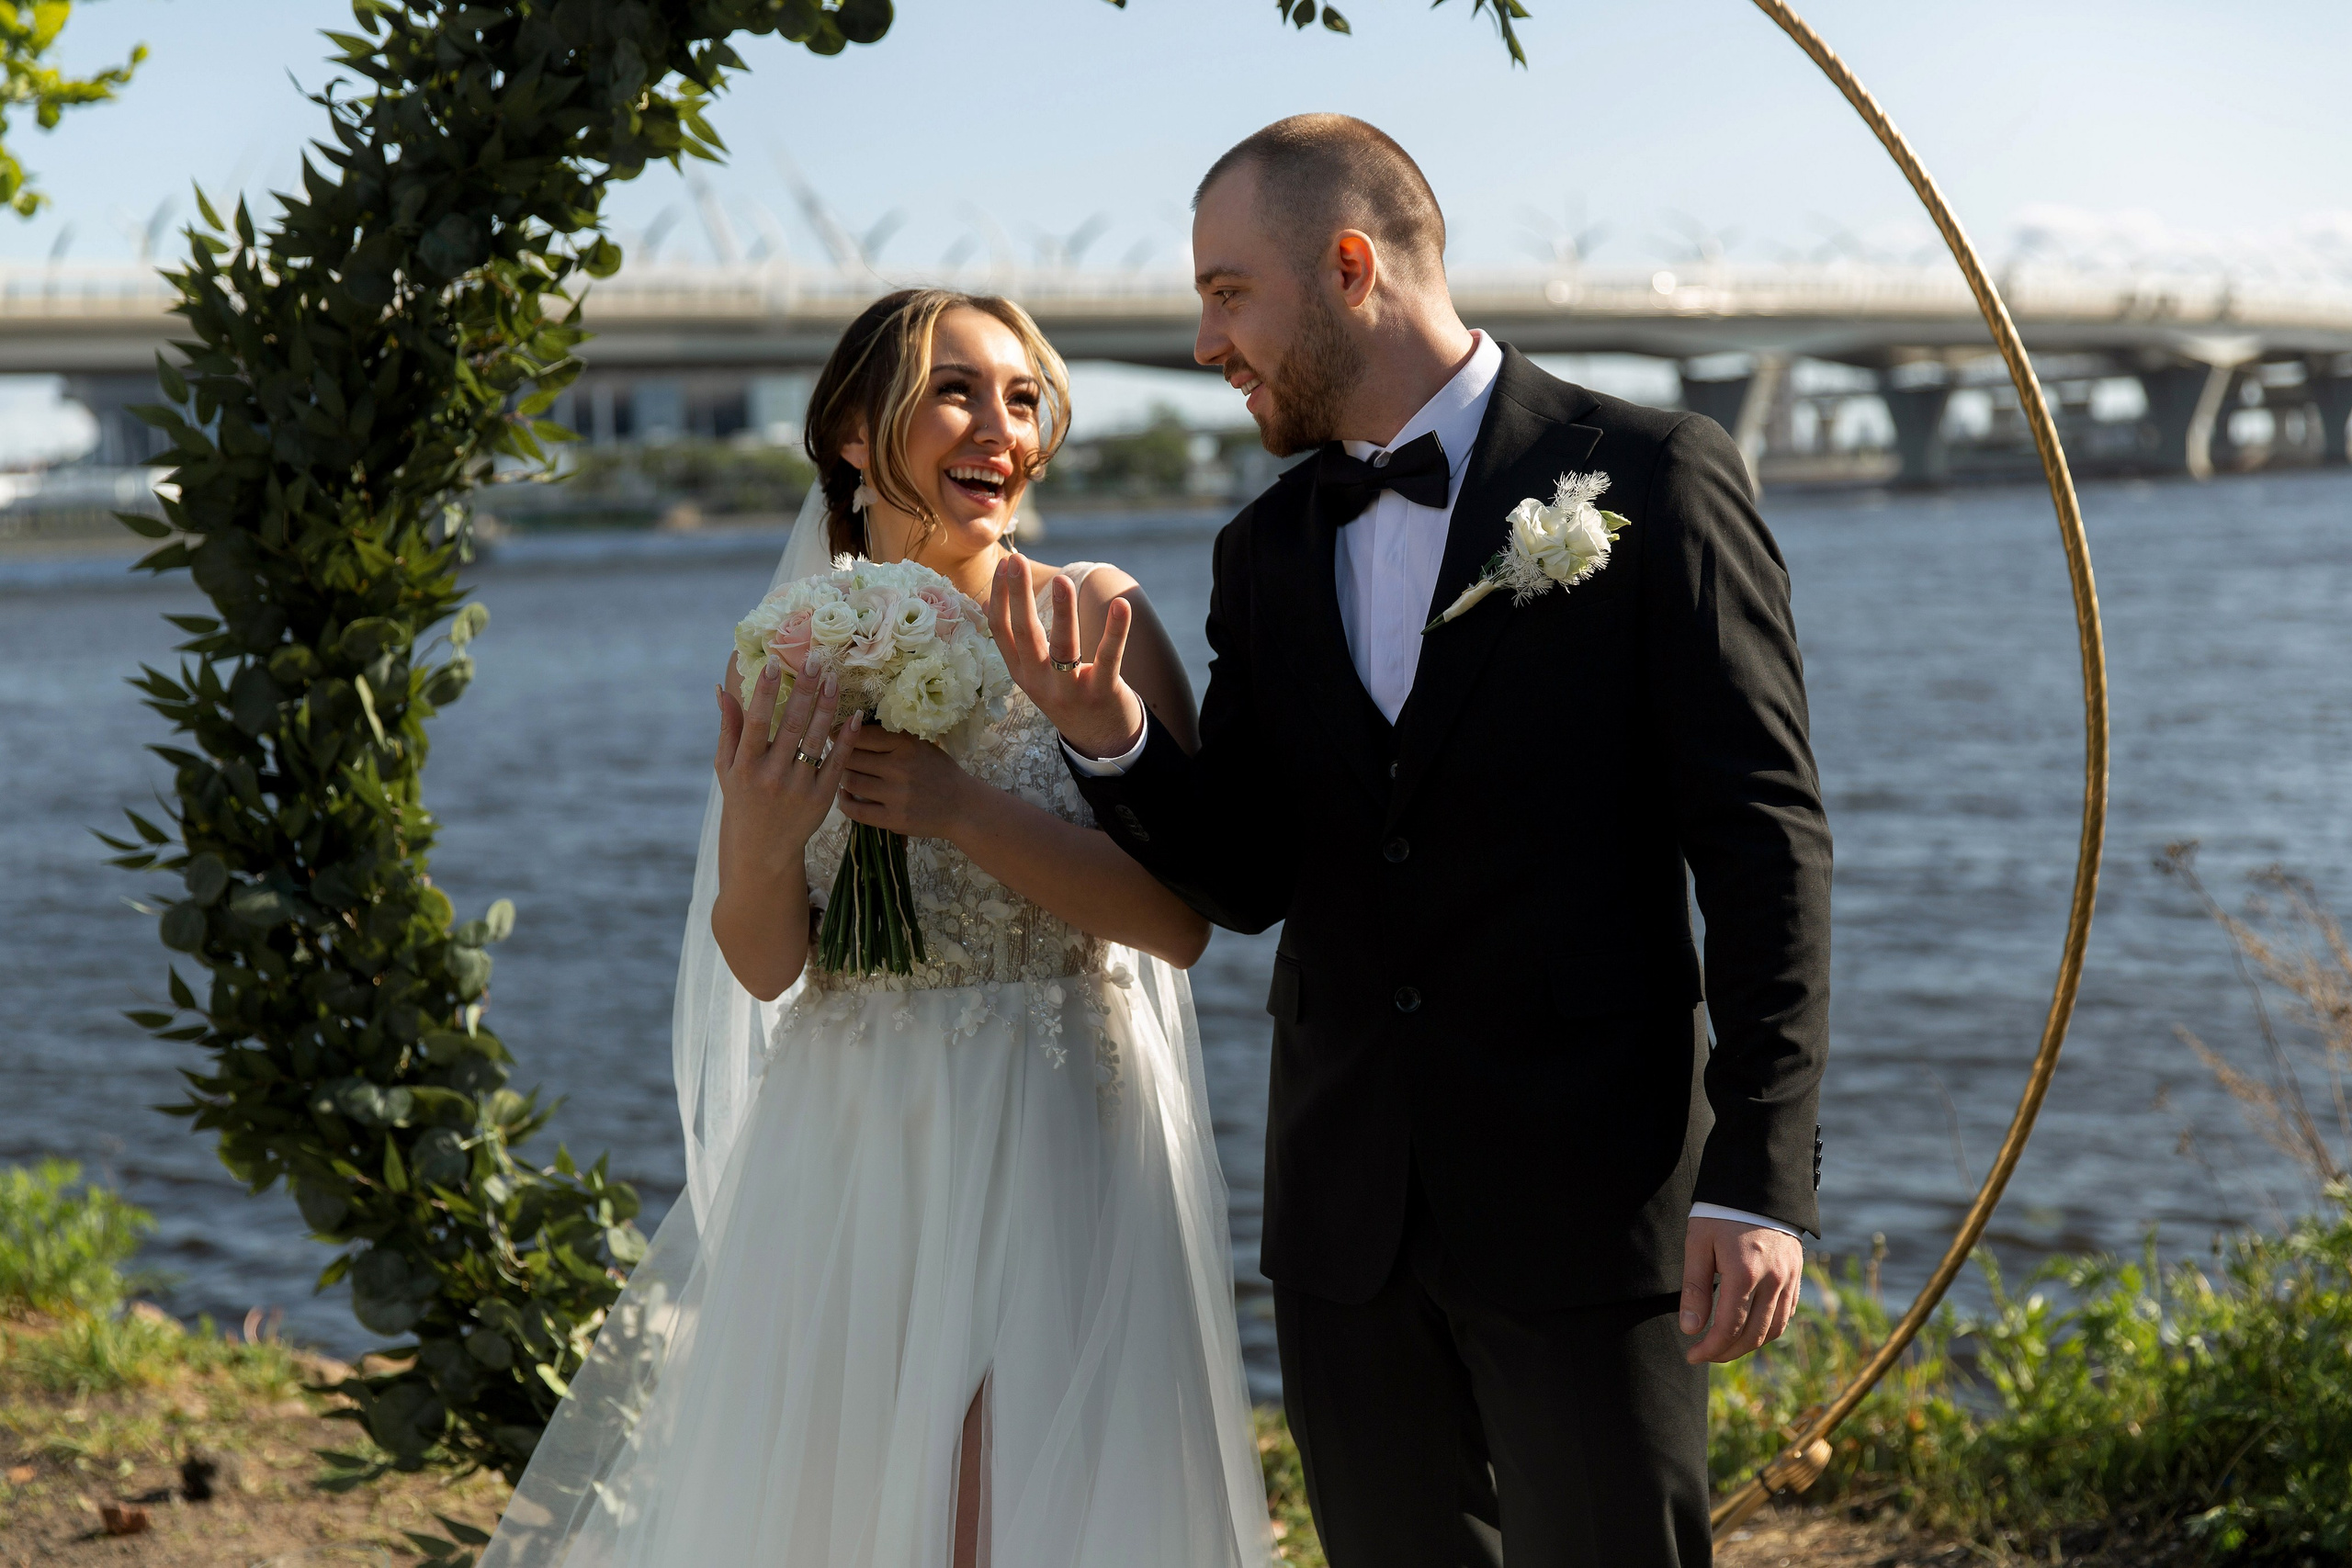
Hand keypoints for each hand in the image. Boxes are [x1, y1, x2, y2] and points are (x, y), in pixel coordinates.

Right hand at [713, 653, 856, 882]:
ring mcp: (798, 788)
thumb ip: (728, 729)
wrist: (762, 848)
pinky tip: (854, 715)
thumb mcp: (725, 768)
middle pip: (791, 726)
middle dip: (803, 690)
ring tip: (834, 680)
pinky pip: (837, 763)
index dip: (765, 692)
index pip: (756, 722)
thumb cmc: (742, 799)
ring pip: (817, 740)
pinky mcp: (821, 798)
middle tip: (815, 660)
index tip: (774, 663)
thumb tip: (721, 689)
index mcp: (745, 766)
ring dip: (827, 707)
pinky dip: (847, 739)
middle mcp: (771, 776)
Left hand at [837, 725, 976, 839]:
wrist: (963, 807)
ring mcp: (896, 795)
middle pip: (851, 758)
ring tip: (843, 775)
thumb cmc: (939, 772)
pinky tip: (845, 796)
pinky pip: (856, 810)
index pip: (861, 735)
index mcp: (906, 744)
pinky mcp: (894, 819)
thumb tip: (853, 728)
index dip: (842, 734)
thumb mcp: (921, 746)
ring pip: (850, 782)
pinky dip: (845, 802)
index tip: (834, 734)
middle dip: (839, 756)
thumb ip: (892, 738)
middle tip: (834, 756)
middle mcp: (899, 768)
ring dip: (841, 778)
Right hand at [988, 555, 1144, 759]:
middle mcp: (1039, 682)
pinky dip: (1115, 631)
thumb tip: (990, 600)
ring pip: (1063, 647)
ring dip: (1062, 612)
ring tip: (1063, 580)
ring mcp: (1069, 690)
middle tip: (1016, 560)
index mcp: (1020, 672)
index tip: (1004, 564)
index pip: (1002, 630)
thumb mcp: (1034, 671)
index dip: (1001, 597)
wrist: (1099, 740)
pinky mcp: (1101, 693)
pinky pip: (1108, 658)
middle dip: (1019, 595)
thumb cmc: (1066, 693)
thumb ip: (1017, 640)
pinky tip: (1121, 605)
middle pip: (1025, 633)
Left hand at [1679, 1217, 1803, 1363]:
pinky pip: (1787, 1314)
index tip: (1692, 1355)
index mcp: (1744, 1274)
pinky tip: (1750, 1330)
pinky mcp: (1797, 1275)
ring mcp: (1789, 1279)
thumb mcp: (1698, 1243)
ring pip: (1774, 1330)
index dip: (1709, 1349)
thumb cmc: (1721, 1212)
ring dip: (1749, 1346)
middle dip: (1726, 1353)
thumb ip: (1695, 1288)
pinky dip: (1769, 1330)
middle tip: (1704, 1355)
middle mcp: (1773, 1281)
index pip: (1728, 1329)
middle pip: (1753, 1336)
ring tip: (1724, 1347)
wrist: (1758, 1184)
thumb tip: (1691, 1329)